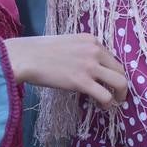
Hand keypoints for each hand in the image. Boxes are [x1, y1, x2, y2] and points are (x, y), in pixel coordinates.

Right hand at [4, 34, 127, 106]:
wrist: (24, 57)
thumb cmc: (38, 50)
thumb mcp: (66, 43)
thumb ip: (80, 51)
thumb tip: (86, 66)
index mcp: (91, 39)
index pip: (111, 57)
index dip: (112, 71)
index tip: (108, 81)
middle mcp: (94, 50)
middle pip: (120, 69)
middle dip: (121, 83)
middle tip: (117, 94)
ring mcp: (90, 66)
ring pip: (120, 82)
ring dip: (120, 94)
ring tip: (115, 102)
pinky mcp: (82, 81)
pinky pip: (105, 95)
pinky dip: (108, 103)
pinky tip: (104, 107)